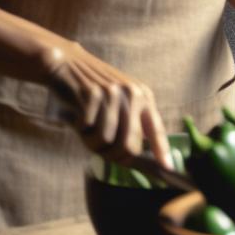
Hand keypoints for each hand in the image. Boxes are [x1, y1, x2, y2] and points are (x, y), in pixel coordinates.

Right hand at [41, 41, 171, 168]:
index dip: (162, 151)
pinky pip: (87, 128)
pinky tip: (77, 117)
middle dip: (113, 156)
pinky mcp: (92, 93)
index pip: (156, 129)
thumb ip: (129, 124)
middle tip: (100, 151)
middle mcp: (132, 94)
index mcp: (143, 96)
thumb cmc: (93, 92)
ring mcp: (112, 93)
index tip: (168, 170)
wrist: (67, 64)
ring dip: (91, 143)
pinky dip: (80, 129)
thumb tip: (135, 158)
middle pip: (129, 145)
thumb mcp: (118, 101)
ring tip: (86, 131)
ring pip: (105, 140)